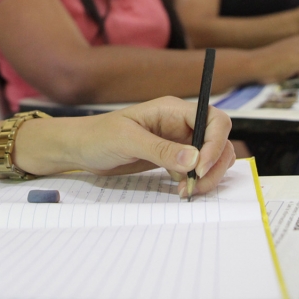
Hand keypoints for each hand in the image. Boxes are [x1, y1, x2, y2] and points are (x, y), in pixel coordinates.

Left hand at [16, 97, 235, 197]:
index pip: (213, 119)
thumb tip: (195, 158)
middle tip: (197, 185)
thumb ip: (160, 149)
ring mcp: (177, 141)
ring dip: (208, 175)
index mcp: (172, 109)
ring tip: (187, 190)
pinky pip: (196, 168)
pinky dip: (195, 180)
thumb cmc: (98, 136)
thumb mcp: (127, 140)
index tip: (202, 167)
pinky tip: (179, 189)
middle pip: (218, 140)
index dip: (216, 142)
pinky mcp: (171, 157)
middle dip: (215, 164)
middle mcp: (180, 123)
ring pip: (211, 156)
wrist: (80, 148)